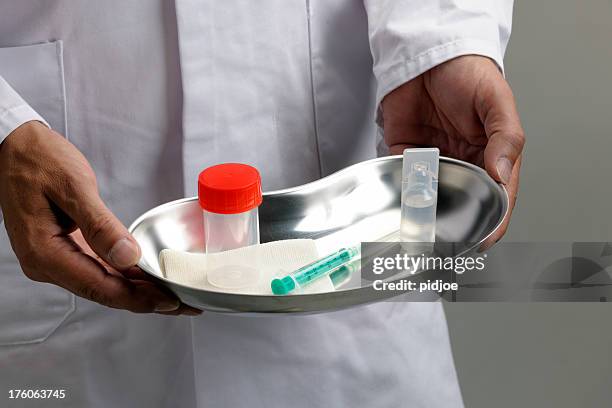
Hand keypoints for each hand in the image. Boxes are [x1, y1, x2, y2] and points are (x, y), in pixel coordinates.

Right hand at [0, 121, 200, 314]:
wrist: (13, 148)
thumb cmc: (37, 160)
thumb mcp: (73, 186)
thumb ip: (100, 224)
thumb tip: (127, 256)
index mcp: (45, 252)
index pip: (99, 286)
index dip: (137, 298)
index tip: (169, 301)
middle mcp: (47, 263)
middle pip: (104, 291)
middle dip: (144, 300)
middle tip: (182, 304)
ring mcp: (54, 258)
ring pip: (103, 283)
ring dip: (137, 290)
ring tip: (172, 295)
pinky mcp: (63, 249)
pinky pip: (97, 268)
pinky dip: (124, 275)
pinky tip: (147, 278)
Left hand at [382, 55, 524, 246]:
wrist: (426, 53)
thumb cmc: (467, 73)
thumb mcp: (496, 102)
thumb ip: (506, 138)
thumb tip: (502, 174)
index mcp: (491, 154)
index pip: (495, 195)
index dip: (491, 220)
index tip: (482, 241)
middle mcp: (462, 161)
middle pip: (461, 202)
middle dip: (455, 222)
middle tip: (447, 242)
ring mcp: (432, 159)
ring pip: (430, 196)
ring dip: (425, 212)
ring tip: (421, 231)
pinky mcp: (405, 153)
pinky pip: (402, 178)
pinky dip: (400, 191)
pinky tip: (399, 203)